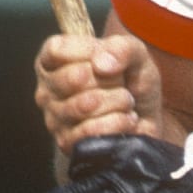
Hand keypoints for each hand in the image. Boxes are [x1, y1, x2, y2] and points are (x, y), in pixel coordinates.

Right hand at [35, 31, 164, 153]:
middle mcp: (47, 90)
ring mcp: (53, 119)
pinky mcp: (67, 144)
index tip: (108, 59)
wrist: (145, 120)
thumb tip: (101, 65)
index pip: (57, 50)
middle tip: (121, 84)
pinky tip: (126, 119)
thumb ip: (122, 48)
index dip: (88, 51)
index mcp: (52, 61)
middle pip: (75, 77)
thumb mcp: (135, 55)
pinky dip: (118, 123)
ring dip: (118, 101)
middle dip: (111, 79)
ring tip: (126, 102)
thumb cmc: (132, 82)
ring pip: (86, 105)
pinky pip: (92, 131)